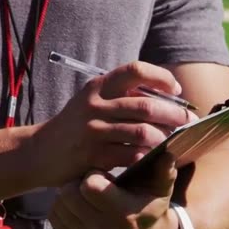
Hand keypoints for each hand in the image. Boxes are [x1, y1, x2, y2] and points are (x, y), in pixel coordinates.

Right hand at [33, 61, 194, 186]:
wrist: (40, 151)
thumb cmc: (75, 125)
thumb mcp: (91, 100)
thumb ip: (120, 96)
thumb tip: (164, 96)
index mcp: (98, 86)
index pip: (135, 70)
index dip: (161, 77)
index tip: (176, 89)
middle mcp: (95, 105)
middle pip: (146, 106)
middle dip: (174, 114)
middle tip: (187, 121)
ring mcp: (94, 131)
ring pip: (143, 132)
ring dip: (164, 139)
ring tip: (173, 142)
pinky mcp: (94, 156)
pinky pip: (131, 156)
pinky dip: (148, 157)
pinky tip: (153, 158)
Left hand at [48, 153, 180, 228]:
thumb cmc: (149, 210)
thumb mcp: (159, 192)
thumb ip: (163, 172)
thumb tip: (167, 151)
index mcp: (122, 213)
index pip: (90, 186)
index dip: (93, 175)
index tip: (102, 175)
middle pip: (68, 193)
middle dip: (77, 183)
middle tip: (89, 183)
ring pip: (60, 204)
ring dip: (68, 195)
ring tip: (84, 195)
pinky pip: (55, 218)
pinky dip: (62, 209)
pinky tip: (78, 206)